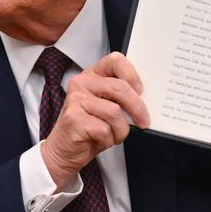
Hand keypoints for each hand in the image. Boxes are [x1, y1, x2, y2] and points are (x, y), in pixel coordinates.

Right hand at [40, 52, 149, 189]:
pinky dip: (109, 139)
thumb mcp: (108, 107)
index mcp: (92, 75)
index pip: (115, 60)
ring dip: (121, 130)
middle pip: (120, 88)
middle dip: (137, 107)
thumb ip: (121, 98)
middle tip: (144, 121)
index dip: (132, 74)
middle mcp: (82, 83)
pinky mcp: (73, 118)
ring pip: (115, 112)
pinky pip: (104, 129)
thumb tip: (145, 100)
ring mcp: (75, 99)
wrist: (66, 151)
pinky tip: (100, 140)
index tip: (141, 91)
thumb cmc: (90, 128)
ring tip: (114, 135)